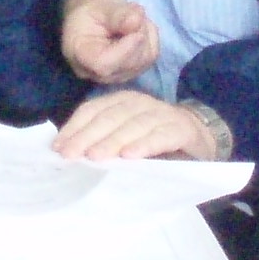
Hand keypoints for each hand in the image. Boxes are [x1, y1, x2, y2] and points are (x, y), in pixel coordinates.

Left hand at [53, 90, 212, 161]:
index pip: (93, 110)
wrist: (200, 137)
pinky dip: (145, 144)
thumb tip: (69, 154)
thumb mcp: (126, 139)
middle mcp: (140, 103)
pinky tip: (130, 156)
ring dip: (113, 140)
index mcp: (122, 102)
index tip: (58, 148)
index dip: (75, 127)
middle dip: (87, 136)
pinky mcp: (181, 129)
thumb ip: (104, 142)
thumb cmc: (155, 141)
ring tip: (95, 157)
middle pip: (110, 117)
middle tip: (70, 155)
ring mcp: (162, 114)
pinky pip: (161, 136)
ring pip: (133, 124)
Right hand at [58, 0, 158, 84]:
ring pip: (143, 60)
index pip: (104, 64)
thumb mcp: (100, 4)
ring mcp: (114, 75)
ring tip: (133, 17)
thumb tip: (136, 22)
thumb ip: (118, 14)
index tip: (136, 27)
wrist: (90, 14)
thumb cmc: (91, 7)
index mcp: (79, 54)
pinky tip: (139, 27)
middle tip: (134, 12)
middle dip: (138, 35)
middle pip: (127, 64)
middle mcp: (95, 72)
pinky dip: (151, 37)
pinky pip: (150, 57)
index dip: (125, 49)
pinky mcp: (130, 72)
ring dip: (146, 34)